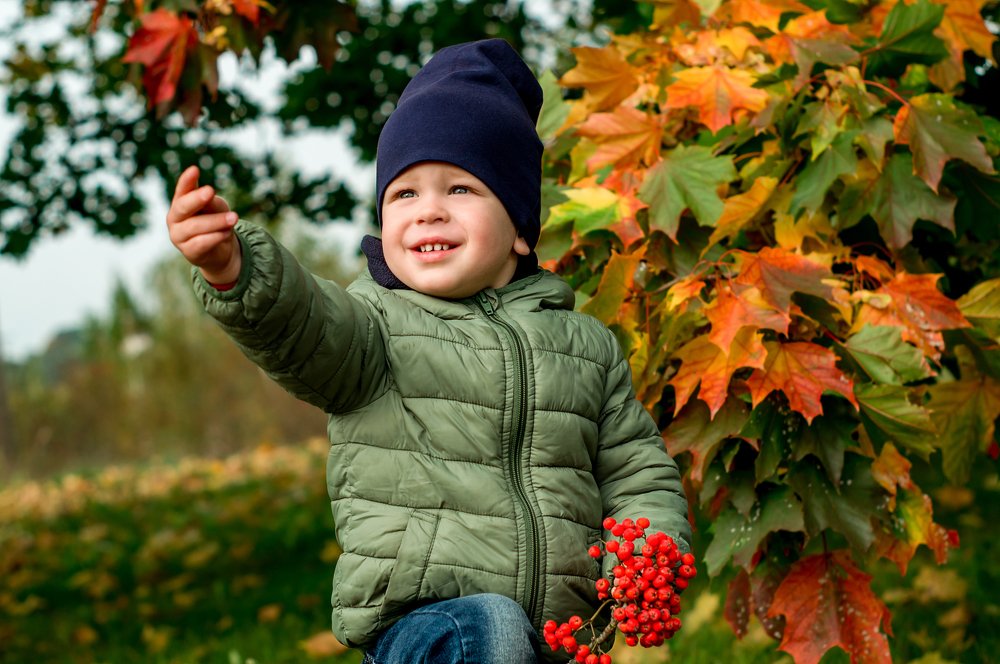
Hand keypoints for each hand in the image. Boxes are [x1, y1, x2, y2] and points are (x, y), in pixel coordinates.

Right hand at [167, 165, 241, 283]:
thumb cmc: (216, 222)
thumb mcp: (218, 208)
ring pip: (194, 226)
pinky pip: (201, 243)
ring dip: (216, 221)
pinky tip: (227, 233)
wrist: (221, 251)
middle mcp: (175, 218)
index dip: (186, 180)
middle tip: (211, 190)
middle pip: (183, 206)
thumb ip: (211, 203)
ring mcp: (178, 236)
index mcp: (181, 202)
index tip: (194, 169)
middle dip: (197, 198)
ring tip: (234, 218)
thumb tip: (207, 195)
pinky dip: (216, 237)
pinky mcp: (188, 252)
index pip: (182, 189)